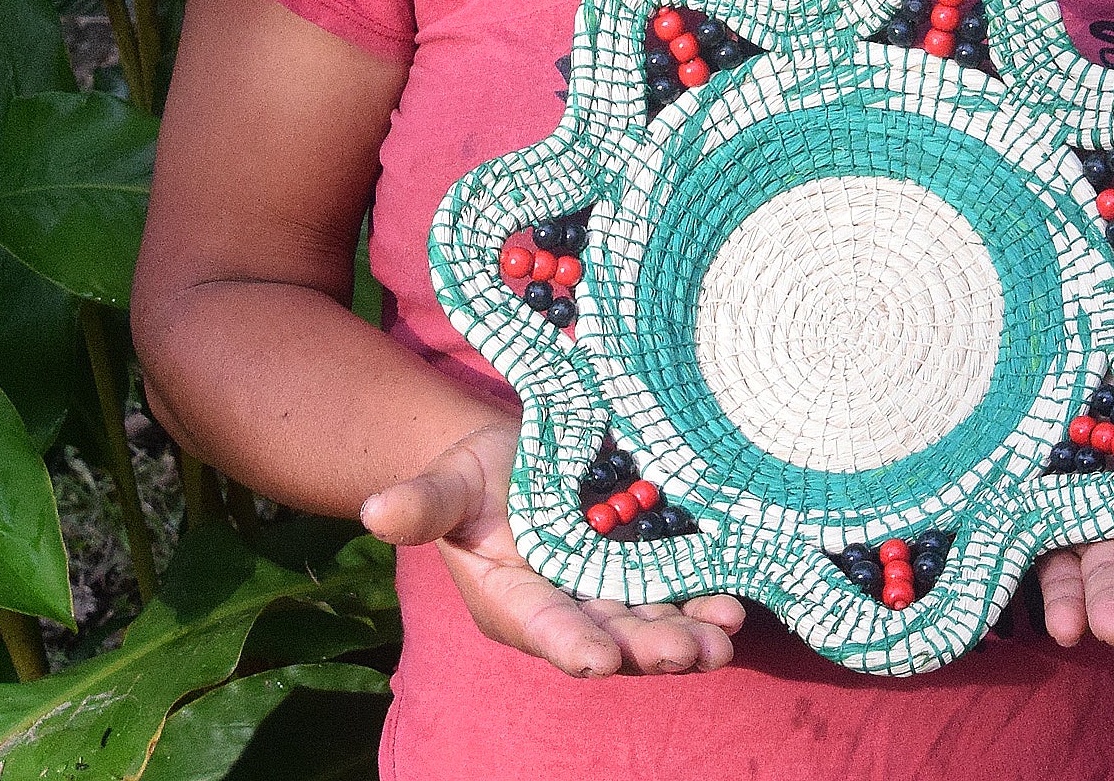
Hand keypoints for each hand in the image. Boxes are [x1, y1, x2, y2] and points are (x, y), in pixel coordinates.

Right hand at [360, 424, 746, 676]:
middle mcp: (566, 606)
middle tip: (691, 651)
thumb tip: (374, 511)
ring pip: (651, 620)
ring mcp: (607, 589)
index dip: (570, 642)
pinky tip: (738, 601)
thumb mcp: (444, 485)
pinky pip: (676, 589)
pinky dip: (704, 595)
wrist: (510, 456)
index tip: (599, 658)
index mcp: (512, 601)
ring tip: (728, 635)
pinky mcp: (641, 565)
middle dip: (651, 647)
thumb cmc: (469, 477)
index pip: (542, 625)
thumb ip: (421, 504)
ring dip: (690, 631)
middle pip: (611, 635)